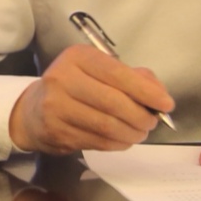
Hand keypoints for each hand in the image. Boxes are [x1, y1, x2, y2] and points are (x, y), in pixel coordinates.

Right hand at [7, 43, 176, 154]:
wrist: (33, 111)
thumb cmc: (75, 87)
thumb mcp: (99, 71)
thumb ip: (132, 77)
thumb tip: (159, 95)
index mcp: (78, 57)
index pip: (117, 74)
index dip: (146, 91)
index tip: (166, 104)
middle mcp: (63, 78)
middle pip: (114, 102)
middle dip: (141, 116)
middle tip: (152, 123)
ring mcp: (57, 107)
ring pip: (107, 125)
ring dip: (132, 133)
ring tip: (140, 133)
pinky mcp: (57, 131)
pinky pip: (98, 141)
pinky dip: (118, 143)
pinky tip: (123, 140)